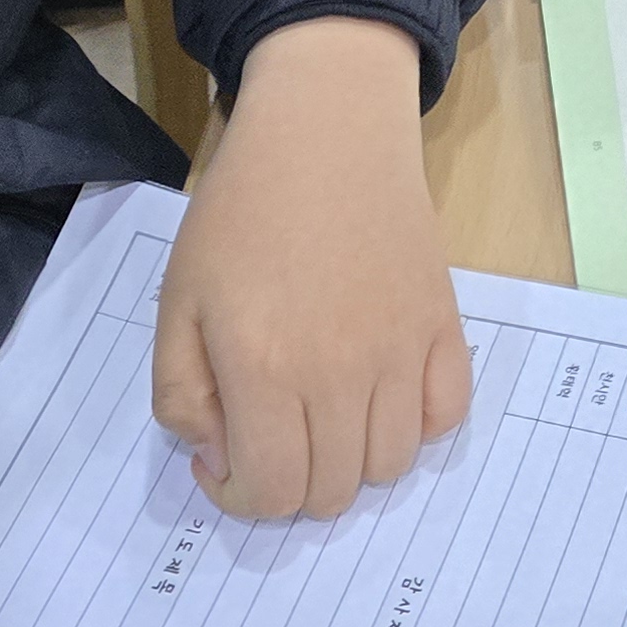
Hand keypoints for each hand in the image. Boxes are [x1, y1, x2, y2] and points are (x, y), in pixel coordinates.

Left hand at [151, 16, 469, 521]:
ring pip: (391, 466)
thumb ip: (183, 396)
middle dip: (292, 484)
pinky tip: (381, 393)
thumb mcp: (178, 302)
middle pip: (332, 492)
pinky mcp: (443, 324)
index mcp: (264, 369)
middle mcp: (341, 373)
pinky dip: (417, 425)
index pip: (270, 494)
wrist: (326, 130)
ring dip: (351, 461)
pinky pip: (447, 416)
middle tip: (272, 432)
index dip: (239, 496)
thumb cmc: (242, 212)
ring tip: (324, 413)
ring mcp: (402, 350)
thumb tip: (223, 460)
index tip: (225, 456)